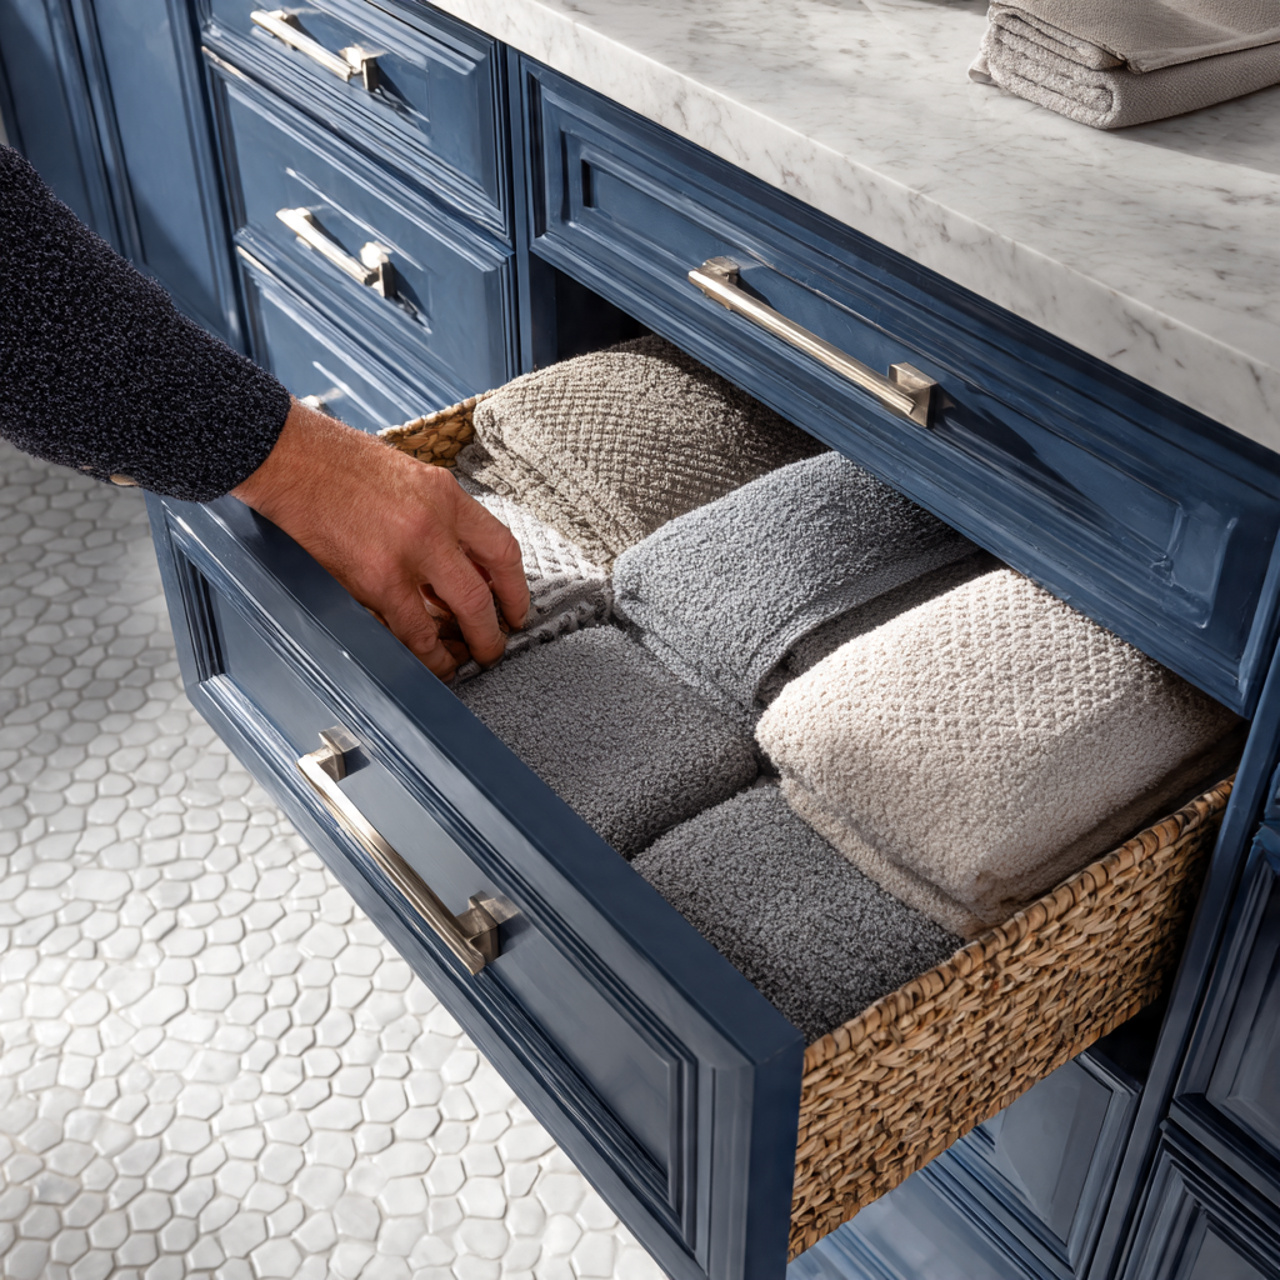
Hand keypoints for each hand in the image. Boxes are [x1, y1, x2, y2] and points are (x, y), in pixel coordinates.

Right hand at [232, 400, 528, 680]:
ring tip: (459, 661)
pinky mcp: (371, 580)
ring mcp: (403, 557)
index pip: (502, 550)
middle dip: (492, 633)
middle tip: (494, 649)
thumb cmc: (342, 465)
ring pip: (448, 621)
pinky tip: (426, 658)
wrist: (290, 458)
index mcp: (447, 496)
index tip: (517, 611)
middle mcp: (433, 526)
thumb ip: (441, 520)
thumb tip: (461, 569)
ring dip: (457, 650)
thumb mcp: (410, 479)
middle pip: (480, 596)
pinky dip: (421, 651)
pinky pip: (407, 630)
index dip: (516, 590)